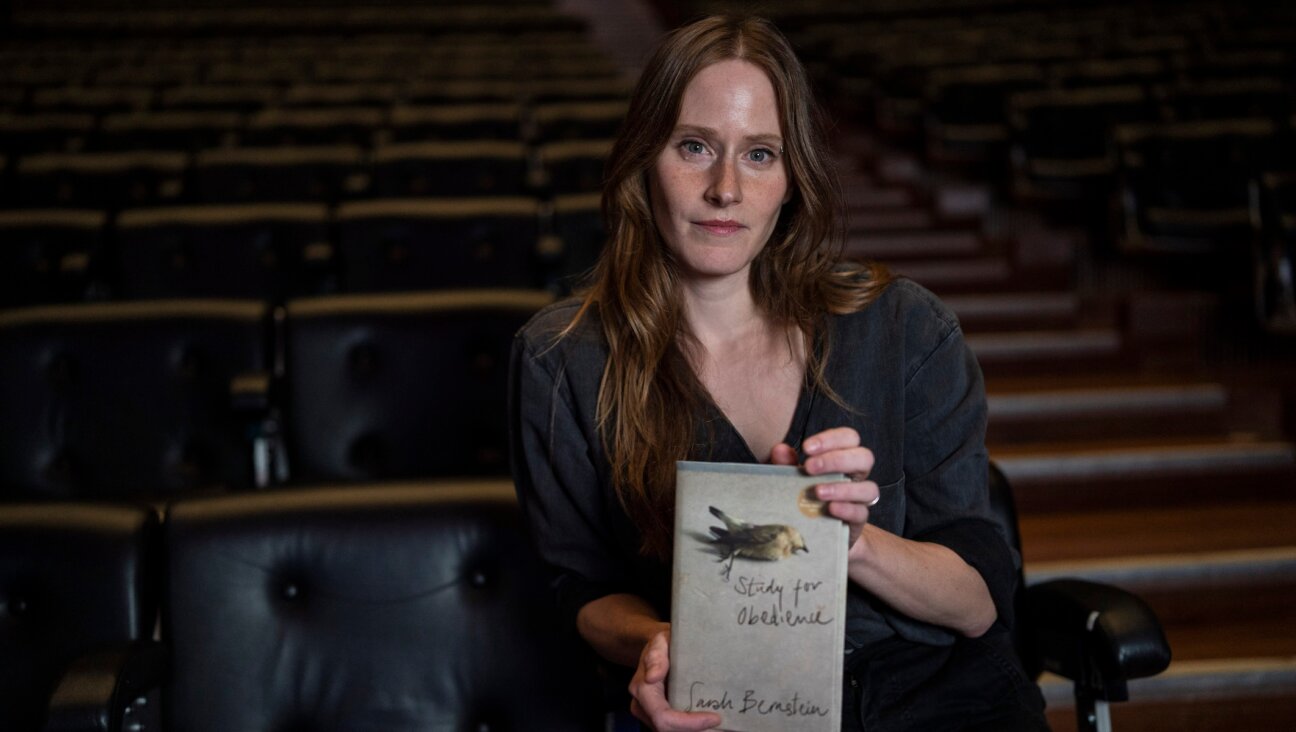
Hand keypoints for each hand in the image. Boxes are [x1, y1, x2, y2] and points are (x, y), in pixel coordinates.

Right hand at [628, 628, 721, 731]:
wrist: (658, 648)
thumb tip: (652, 677)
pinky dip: (691, 727)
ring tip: (717, 723)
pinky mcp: (658, 718)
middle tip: (720, 722)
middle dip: (694, 729)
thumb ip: (656, 656)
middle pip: (668, 730)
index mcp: (642, 689)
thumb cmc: (664, 643)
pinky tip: (708, 721)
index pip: (663, 717)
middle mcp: (642, 706)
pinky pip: (674, 728)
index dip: (688, 723)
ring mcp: (649, 715)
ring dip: (694, 729)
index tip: (715, 718)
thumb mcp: (661, 641)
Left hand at [770, 427, 878, 547]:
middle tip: (809, 467)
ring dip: (843, 488)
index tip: (806, 448)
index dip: (831, 439)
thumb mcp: (791, 477)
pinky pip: (861, 513)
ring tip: (818, 492)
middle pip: (865, 457)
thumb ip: (786, 463)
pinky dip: (847, 509)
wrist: (812, 529)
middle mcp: (856, 476)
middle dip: (836, 460)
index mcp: (843, 457)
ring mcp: (859, 499)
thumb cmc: (802, 494)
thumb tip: (780, 449)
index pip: (849, 438)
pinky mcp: (857, 520)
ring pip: (869, 488)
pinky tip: (830, 509)